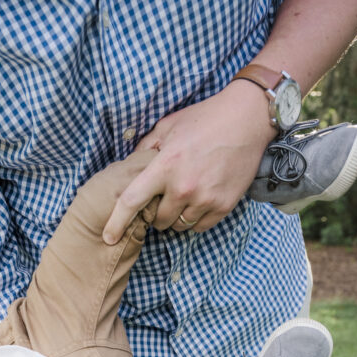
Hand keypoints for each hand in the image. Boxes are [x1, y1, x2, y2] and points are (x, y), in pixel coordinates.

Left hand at [103, 82, 275, 242]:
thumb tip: (129, 166)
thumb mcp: (168, 126)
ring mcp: (204, 199)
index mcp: (164, 166)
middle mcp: (183, 187)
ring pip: (179, 226)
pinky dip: (196, 219)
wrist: (247, 118)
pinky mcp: (223, 205)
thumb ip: (146, 147)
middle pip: (158, 221)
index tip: (108, 238)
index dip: (116, 223)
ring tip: (185, 197)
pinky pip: (200, 227)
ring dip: (177, 217)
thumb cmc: (205, 119)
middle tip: (166, 198)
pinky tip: (200, 201)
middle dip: (157, 214)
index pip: (132, 202)